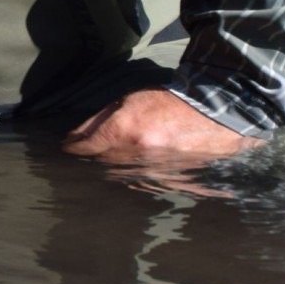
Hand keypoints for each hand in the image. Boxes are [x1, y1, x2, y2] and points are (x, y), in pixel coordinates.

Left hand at [62, 88, 252, 165]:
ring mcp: (157, 171)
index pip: (87, 147)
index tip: (67, 148)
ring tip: (119, 159)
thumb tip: (76, 136)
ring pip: (123, 175)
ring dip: (117, 167)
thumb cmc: (170, 101)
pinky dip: (139, 175)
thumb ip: (100, 119)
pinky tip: (140, 166)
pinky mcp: (174, 183)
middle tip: (91, 152)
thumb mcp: (129, 100)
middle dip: (96, 157)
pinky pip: (146, 183)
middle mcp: (139, 154)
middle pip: (103, 163)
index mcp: (125, 130)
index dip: (74, 148)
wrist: (217, 114)